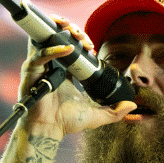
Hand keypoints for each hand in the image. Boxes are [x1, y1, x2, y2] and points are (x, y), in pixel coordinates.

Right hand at [20, 9, 135, 136]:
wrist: (48, 130)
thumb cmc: (65, 122)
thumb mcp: (96, 115)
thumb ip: (114, 111)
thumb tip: (133, 106)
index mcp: (65, 71)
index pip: (73, 47)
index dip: (83, 42)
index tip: (92, 47)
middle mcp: (51, 65)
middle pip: (61, 37)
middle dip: (75, 33)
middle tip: (86, 41)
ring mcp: (40, 66)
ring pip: (48, 38)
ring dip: (63, 31)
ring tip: (77, 35)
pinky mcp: (31, 71)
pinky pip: (41, 54)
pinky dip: (54, 49)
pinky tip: (69, 48)